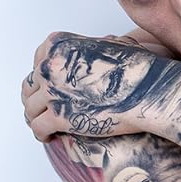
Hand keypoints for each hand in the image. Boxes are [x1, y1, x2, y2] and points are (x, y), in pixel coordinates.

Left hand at [21, 32, 153, 141]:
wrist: (150, 90)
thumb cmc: (140, 69)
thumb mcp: (117, 44)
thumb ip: (98, 45)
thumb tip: (102, 44)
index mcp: (62, 45)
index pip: (39, 58)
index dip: (44, 73)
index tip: (48, 83)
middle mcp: (52, 66)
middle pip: (31, 85)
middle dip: (37, 97)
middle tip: (45, 107)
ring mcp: (53, 92)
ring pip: (31, 109)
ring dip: (36, 117)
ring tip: (46, 123)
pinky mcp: (60, 117)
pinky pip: (38, 128)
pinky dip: (42, 134)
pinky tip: (50, 137)